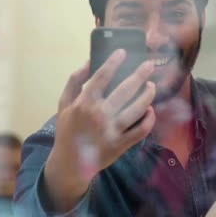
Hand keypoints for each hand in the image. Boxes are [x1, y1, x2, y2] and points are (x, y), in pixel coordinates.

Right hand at [44, 49, 155, 211]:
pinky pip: (141, 130)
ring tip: (152, 86)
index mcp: (84, 103)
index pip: (102, 77)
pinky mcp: (121, 144)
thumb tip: (89, 61)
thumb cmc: (68, 130)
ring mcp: (112, 131)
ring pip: (137, 109)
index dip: (113, 62)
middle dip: (140, 75)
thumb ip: (75, 81)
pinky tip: (150, 110)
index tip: (123, 53)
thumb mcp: (64, 104)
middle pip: (125, 90)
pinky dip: (149, 119)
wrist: (70, 163)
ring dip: (148, 95)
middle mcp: (100, 115)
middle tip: (149, 65)